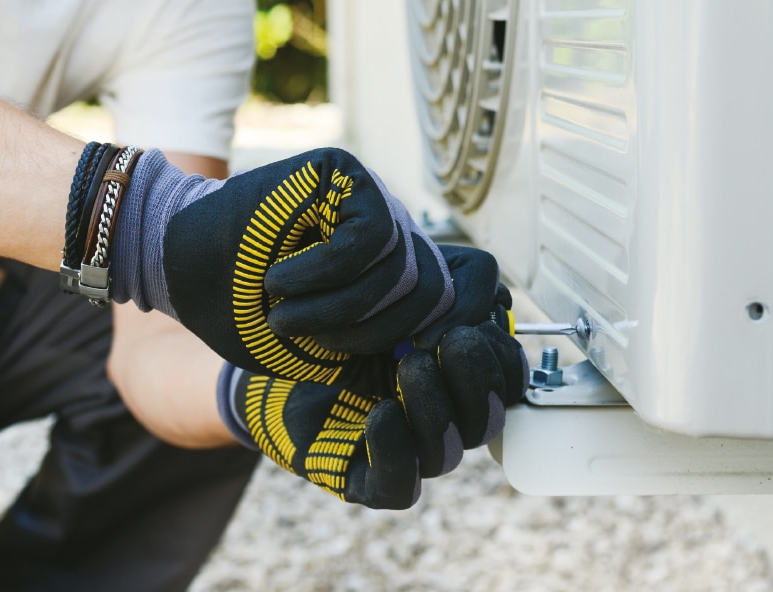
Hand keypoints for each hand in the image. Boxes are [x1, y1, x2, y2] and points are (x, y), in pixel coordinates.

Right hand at [112, 147, 452, 383]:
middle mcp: (394, 229)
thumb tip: (446, 352)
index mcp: (397, 271)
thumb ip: (384, 350)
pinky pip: (368, 238)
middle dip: (375, 334)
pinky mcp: (344, 171)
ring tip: (285, 314)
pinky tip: (280, 281)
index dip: (456, 328)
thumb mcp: (326, 350)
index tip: (411, 361)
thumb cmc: (246, 314)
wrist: (179, 270)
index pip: (468, 290)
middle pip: (434, 291)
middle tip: (314, 341)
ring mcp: (371, 196)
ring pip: (401, 269)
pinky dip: (321, 275)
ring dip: (337, 310)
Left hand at [219, 289, 527, 507]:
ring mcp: (402, 453)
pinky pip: (400, 486)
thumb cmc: (334, 317)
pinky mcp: (364, 480)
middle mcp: (437, 420)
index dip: (502, 356)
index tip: (473, 319)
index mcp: (454, 377)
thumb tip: (492, 304)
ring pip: (446, 453)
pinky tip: (381, 413)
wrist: (264, 351)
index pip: (507, 382)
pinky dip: (397, 450)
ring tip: (409, 363)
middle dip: (478, 380)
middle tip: (453, 339)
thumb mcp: (396, 287)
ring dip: (435, 406)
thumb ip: (449, 285)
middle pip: (487, 421)